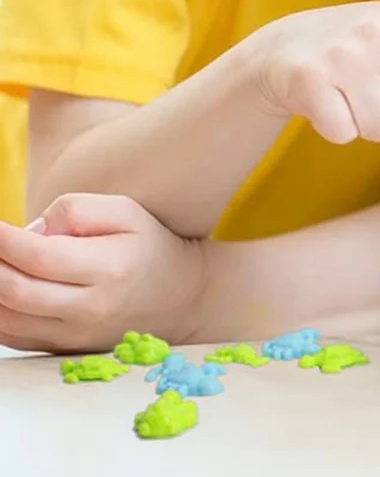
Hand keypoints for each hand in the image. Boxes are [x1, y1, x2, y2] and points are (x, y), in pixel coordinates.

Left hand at [0, 194, 206, 353]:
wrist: (179, 298)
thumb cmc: (148, 246)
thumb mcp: (126, 212)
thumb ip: (78, 211)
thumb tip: (31, 232)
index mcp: (110, 268)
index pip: (42, 256)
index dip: (6, 241)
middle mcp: (90, 308)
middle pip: (17, 291)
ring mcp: (75, 335)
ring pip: (8, 319)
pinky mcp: (63, 350)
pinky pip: (13, 337)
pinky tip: (4, 288)